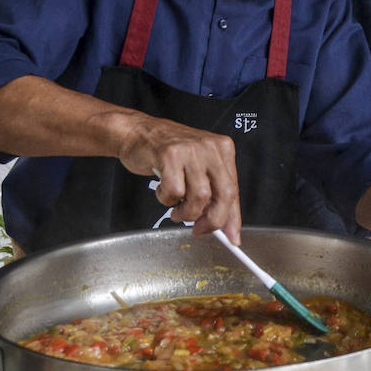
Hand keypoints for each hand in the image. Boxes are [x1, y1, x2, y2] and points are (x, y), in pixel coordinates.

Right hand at [118, 113, 242, 242]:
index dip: (232, 218)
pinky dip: (166, 199)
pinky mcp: (170, 155)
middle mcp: (210, 147)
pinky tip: (162, 189)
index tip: (231, 237)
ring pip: (199, 197)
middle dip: (213, 220)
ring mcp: (191, 150)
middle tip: (199, 229)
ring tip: (176, 208)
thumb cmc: (166, 153)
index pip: (234, 189)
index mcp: (222, 149)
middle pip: (224, 194)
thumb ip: (213, 195)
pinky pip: (175, 192)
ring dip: (185, 212)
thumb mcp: (197, 169)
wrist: (137, 133)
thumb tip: (226, 228)